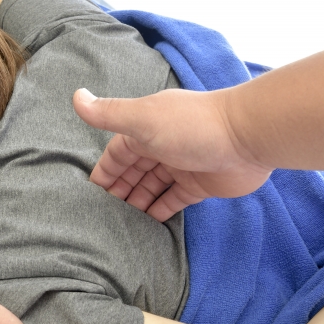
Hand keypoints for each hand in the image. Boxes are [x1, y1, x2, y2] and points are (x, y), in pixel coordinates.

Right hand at [73, 88, 272, 221]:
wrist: (248, 137)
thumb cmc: (191, 127)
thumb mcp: (143, 119)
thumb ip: (109, 114)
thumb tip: (76, 97)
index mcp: (145, 130)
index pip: (116, 153)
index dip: (104, 172)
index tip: (90, 195)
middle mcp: (161, 147)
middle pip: (133, 173)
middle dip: (119, 191)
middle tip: (103, 217)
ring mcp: (180, 167)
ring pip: (151, 188)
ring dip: (137, 203)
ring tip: (121, 225)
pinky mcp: (198, 186)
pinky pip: (172, 201)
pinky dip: (159, 211)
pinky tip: (147, 226)